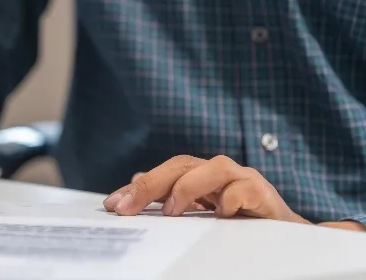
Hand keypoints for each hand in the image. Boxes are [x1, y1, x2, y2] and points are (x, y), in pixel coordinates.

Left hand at [104, 155, 307, 222]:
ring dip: (188, 187)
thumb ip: (170, 201)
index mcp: (200, 176)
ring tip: (171, 211)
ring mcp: (243, 180)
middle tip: (128, 207)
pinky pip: (245, 190)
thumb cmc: (238, 224)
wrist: (287, 236)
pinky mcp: (264, 195)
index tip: (112, 205)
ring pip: (214, 167)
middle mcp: (218, 172)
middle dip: (152, 184)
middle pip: (181, 165)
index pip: (164, 173)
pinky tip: (219, 214)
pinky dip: (231, 199)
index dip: (137, 187)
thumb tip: (128, 192)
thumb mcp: (199, 215)